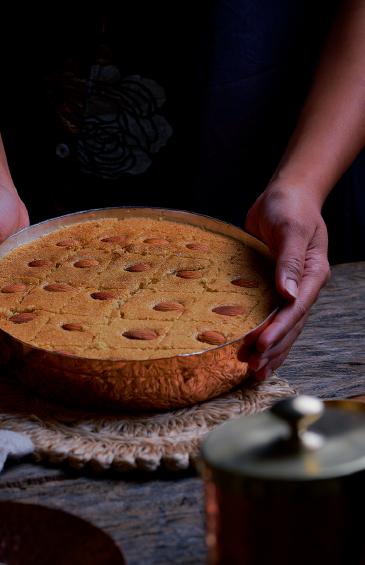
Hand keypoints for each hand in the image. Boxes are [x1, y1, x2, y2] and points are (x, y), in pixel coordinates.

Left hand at [244, 182, 330, 379]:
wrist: (284, 195)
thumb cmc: (290, 207)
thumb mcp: (291, 229)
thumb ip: (289, 260)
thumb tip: (287, 293)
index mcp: (312, 274)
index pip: (295, 310)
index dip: (279, 330)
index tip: (261, 346)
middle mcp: (302, 286)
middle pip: (290, 326)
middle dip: (273, 349)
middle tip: (253, 368)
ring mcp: (288, 288)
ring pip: (282, 326)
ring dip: (269, 349)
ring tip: (251, 369)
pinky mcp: (271, 286)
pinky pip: (270, 316)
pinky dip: (263, 334)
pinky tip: (252, 350)